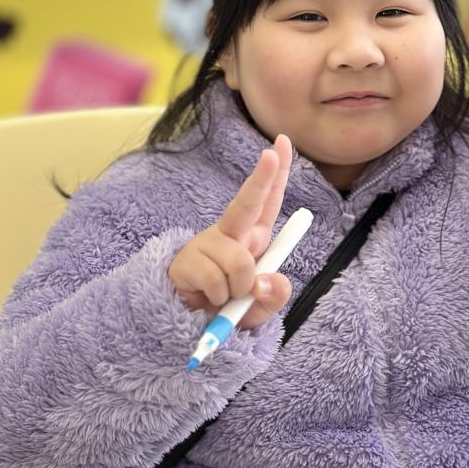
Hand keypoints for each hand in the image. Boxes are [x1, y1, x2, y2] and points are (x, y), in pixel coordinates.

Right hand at [168, 135, 293, 324]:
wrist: (194, 325)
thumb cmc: (232, 307)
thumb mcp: (262, 306)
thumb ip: (274, 295)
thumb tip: (263, 282)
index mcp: (253, 236)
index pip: (268, 200)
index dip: (277, 172)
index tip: (282, 142)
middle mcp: (231, 234)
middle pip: (247, 203)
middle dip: (262, 178)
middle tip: (272, 154)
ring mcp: (207, 244)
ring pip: (239, 262)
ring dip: (238, 288)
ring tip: (226, 297)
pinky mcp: (187, 261)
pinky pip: (216, 281)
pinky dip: (219, 298)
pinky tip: (208, 298)